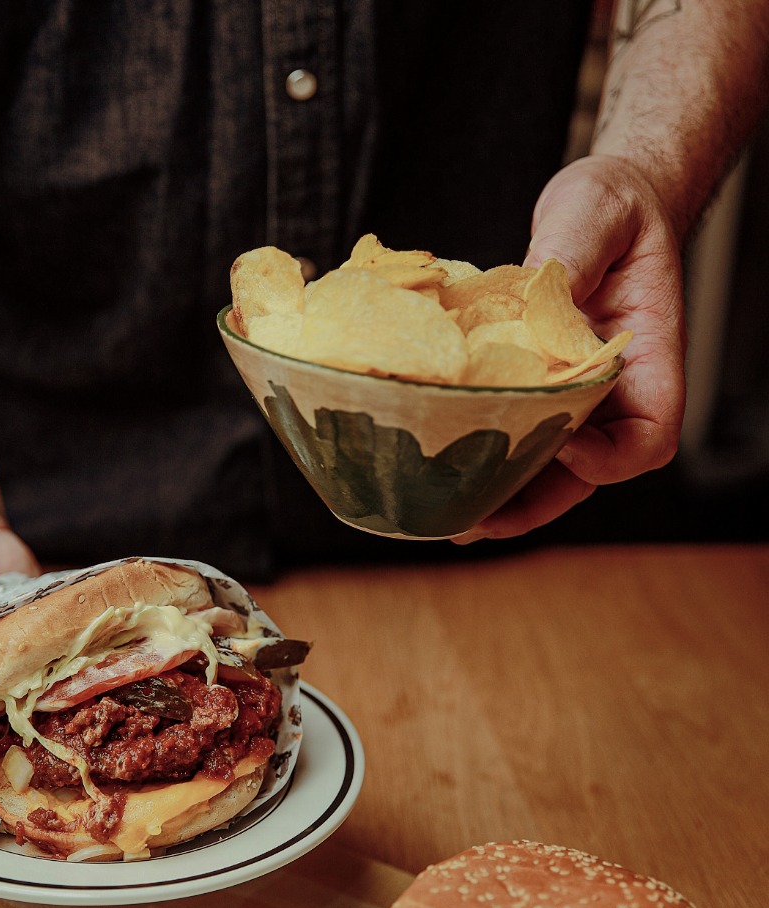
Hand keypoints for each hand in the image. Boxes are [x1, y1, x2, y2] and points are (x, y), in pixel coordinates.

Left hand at [453, 154, 686, 542]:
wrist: (601, 206)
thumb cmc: (615, 207)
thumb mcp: (595, 213)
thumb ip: (572, 252)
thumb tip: (537, 291)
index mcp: (647, 358)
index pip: (649, 435)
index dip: (611, 459)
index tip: (568, 446)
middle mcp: (614, 392)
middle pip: (588, 475)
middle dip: (534, 504)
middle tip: (477, 520)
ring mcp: (574, 399)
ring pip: (546, 470)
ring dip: (501, 499)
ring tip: (448, 517)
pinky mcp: (535, 391)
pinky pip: (515, 438)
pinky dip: (482, 461)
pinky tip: (439, 472)